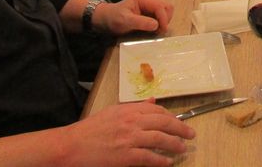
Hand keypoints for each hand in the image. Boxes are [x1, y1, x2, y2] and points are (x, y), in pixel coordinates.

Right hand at [57, 101, 194, 166]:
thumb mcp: (112, 112)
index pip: (157, 110)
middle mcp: (131, 122)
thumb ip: (134, 107)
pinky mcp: (126, 157)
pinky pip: (149, 158)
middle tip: (190, 134)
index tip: (178, 122)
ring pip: (160, 140)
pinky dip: (161, 160)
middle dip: (180, 128)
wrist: (70, 147)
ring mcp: (129, 139)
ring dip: (175, 144)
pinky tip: (168, 162)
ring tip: (183, 148)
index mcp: (128, 110)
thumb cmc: (89, 131)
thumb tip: (153, 101)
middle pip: (164, 123)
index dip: (171, 116)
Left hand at [94, 0, 173, 35]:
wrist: (105, 19)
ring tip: (156, 31)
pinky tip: (153, 30)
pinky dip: (161, 23)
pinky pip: (160, 17)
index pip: (160, 6)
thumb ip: (140, 22)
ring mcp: (149, 6)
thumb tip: (157, 25)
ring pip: (165, 11)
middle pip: (166, 7)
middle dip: (166, 19)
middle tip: (160, 31)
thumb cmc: (113, 18)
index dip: (164, 18)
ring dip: (164, 21)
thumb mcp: (125, 21)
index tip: (162, 30)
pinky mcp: (149, 13)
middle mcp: (148, 0)